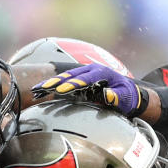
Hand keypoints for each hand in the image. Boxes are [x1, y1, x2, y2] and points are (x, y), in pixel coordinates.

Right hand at [32, 64, 149, 117]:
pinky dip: (54, 86)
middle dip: (55, 82)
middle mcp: (90, 71)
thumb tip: (107, 94)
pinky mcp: (81, 82)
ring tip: (37, 89)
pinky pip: (66, 83)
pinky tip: (42, 91)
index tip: (61, 90)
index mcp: (101, 72)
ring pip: (65, 77)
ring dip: (51, 83)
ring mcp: (85, 75)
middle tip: (42, 88)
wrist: (130, 93)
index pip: (84, 79)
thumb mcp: (125, 97)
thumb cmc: (128, 96)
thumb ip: (116, 96)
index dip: (72, 84)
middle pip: (70, 75)